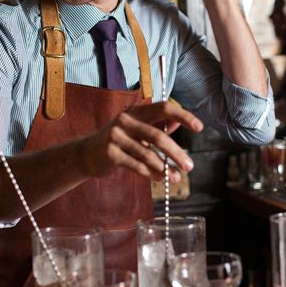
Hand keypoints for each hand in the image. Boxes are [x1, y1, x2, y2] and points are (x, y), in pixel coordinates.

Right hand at [77, 101, 202, 182]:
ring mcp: (116, 136)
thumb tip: (178, 123)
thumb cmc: (118, 141)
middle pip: (159, 135)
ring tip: (176, 178)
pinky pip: (137, 165)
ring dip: (165, 168)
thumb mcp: (136, 130)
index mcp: (136, 111)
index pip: (164, 108)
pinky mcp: (110, 153)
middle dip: (177, 153)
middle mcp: (126, 120)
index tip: (199, 127)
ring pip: (149, 154)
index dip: (183, 116)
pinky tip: (159, 178)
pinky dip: (151, 173)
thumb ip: (157, 126)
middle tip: (189, 166)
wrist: (86, 154)